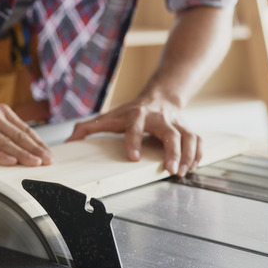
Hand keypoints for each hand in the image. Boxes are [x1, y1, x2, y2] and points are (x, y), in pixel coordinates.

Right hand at [0, 94, 52, 166]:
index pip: (24, 129)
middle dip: (35, 149)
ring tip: (35, 163)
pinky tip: (9, 162)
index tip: (49, 154)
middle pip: (18, 135)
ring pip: (4, 142)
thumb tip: (20, 145)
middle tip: (49, 160)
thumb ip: (1, 127)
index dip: (38, 143)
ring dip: (22, 154)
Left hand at [66, 98, 200, 175]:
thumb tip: (69, 142)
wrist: (159, 96)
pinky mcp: (187, 128)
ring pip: (188, 137)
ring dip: (188, 155)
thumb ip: (88, 128)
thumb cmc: (131, 112)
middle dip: (172, 151)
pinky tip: (194, 165)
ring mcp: (175, 123)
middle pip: (170, 133)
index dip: (134, 141)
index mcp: (136, 115)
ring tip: (184, 171)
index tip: (133, 157)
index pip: (135, 127)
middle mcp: (158, 118)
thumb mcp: (108, 117)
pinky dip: (199, 153)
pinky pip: (198, 140)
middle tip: (172, 169)